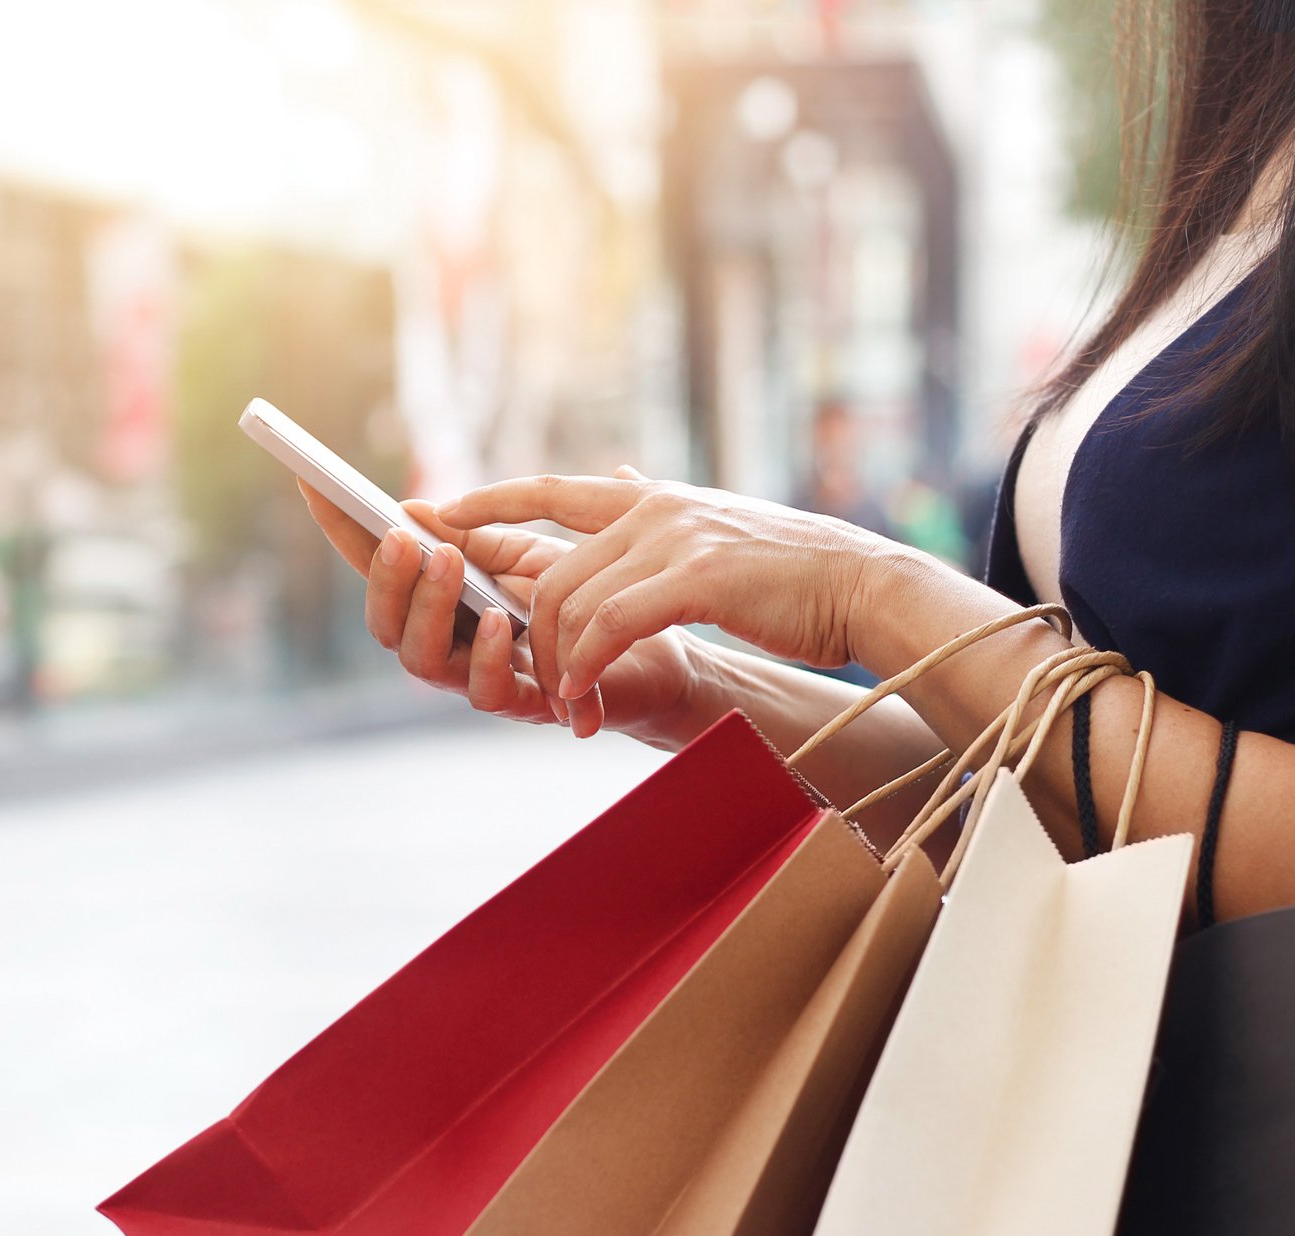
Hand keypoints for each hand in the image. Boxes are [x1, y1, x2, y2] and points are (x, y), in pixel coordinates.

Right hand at [295, 481, 697, 739]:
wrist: (664, 643)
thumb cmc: (594, 593)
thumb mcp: (534, 551)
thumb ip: (481, 533)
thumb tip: (415, 508)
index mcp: (445, 601)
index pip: (381, 569)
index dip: (344, 532)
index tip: (316, 483)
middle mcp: (452, 645)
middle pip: (385, 625)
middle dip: (385, 579)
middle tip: (400, 537)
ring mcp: (482, 678)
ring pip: (421, 661)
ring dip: (429, 609)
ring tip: (448, 563)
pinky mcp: (528, 705)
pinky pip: (488, 692)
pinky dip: (489, 655)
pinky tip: (500, 621)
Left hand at [435, 470, 903, 736]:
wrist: (862, 585)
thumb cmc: (790, 572)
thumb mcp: (712, 525)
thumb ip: (657, 509)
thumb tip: (620, 471)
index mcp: (650, 498)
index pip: (547, 490)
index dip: (486, 503)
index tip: (432, 513)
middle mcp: (652, 510)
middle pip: (548, 570)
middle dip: (527, 634)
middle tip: (536, 684)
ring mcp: (672, 541)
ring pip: (570, 601)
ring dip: (558, 664)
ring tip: (570, 706)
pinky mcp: (695, 579)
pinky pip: (610, 625)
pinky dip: (586, 665)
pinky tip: (585, 698)